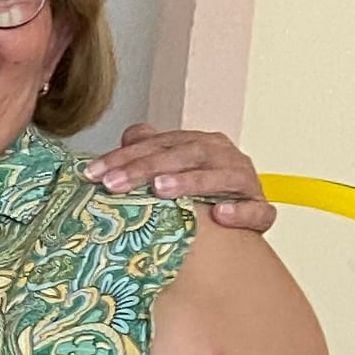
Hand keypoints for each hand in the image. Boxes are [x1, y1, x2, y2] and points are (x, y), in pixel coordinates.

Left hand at [86, 120, 273, 233]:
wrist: (241, 220)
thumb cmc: (201, 194)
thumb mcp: (173, 169)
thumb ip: (152, 151)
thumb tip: (130, 134)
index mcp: (202, 144)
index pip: (160, 144)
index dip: (125, 157)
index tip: (92, 173)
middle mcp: (226, 157)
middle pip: (186, 155)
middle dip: (147, 168)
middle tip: (114, 184)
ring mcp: (246, 182)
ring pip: (222, 176)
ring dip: (191, 181)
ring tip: (161, 189)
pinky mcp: (262, 210)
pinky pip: (257, 210)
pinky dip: (240, 212)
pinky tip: (219, 215)